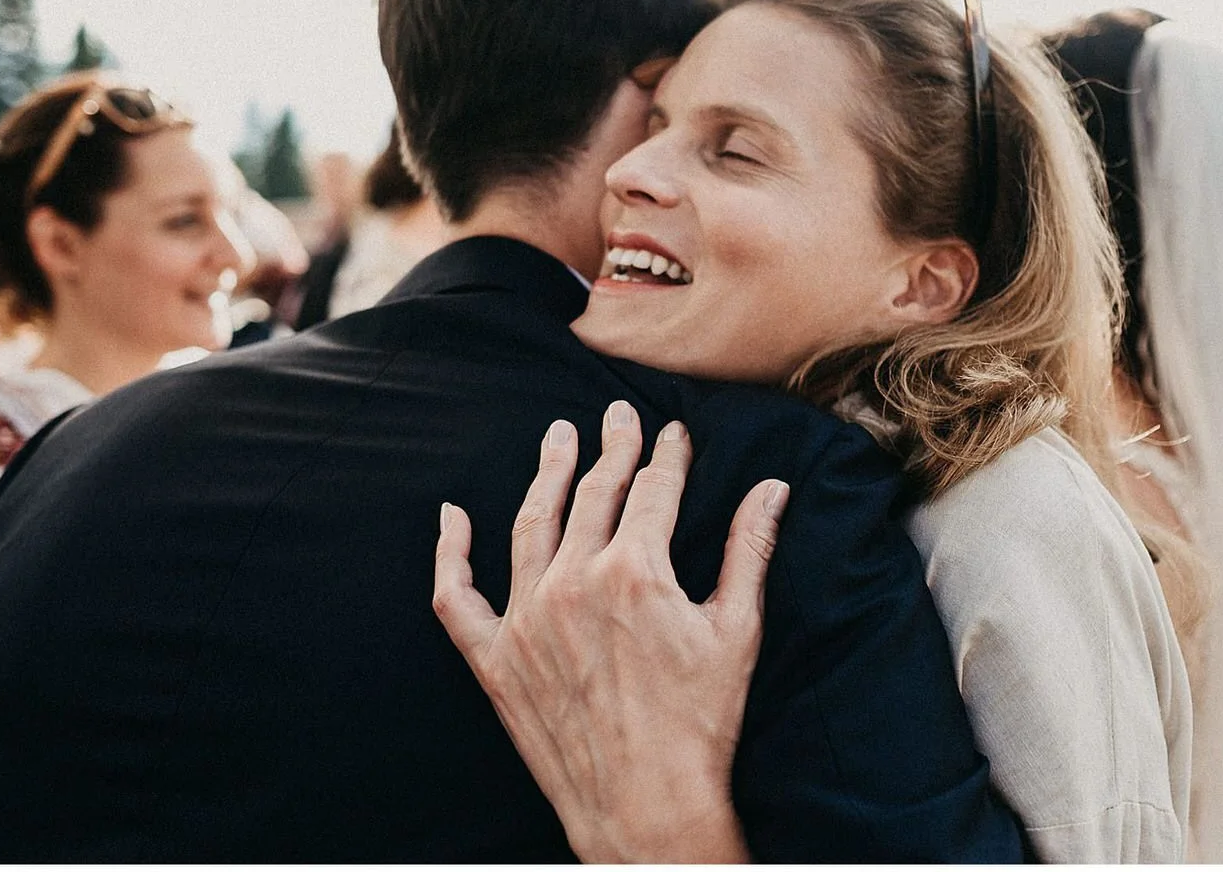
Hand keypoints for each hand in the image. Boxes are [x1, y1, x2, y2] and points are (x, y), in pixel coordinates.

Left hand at [434, 400, 787, 862]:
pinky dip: (450, 553)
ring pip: (530, 524)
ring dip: (545, 474)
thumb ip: (749, 550)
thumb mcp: (736, 631)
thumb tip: (771, 488)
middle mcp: (571, 582)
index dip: (667, 455)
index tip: (673, 433)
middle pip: (592, 494)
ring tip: (556, 438)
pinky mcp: (494, 659)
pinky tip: (452, 517)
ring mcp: (525, 618)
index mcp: (634, 570)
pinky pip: (457, 597)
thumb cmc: (700, 725)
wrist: (646, 808)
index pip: (652, 489)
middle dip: (611, 448)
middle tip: (617, 414)